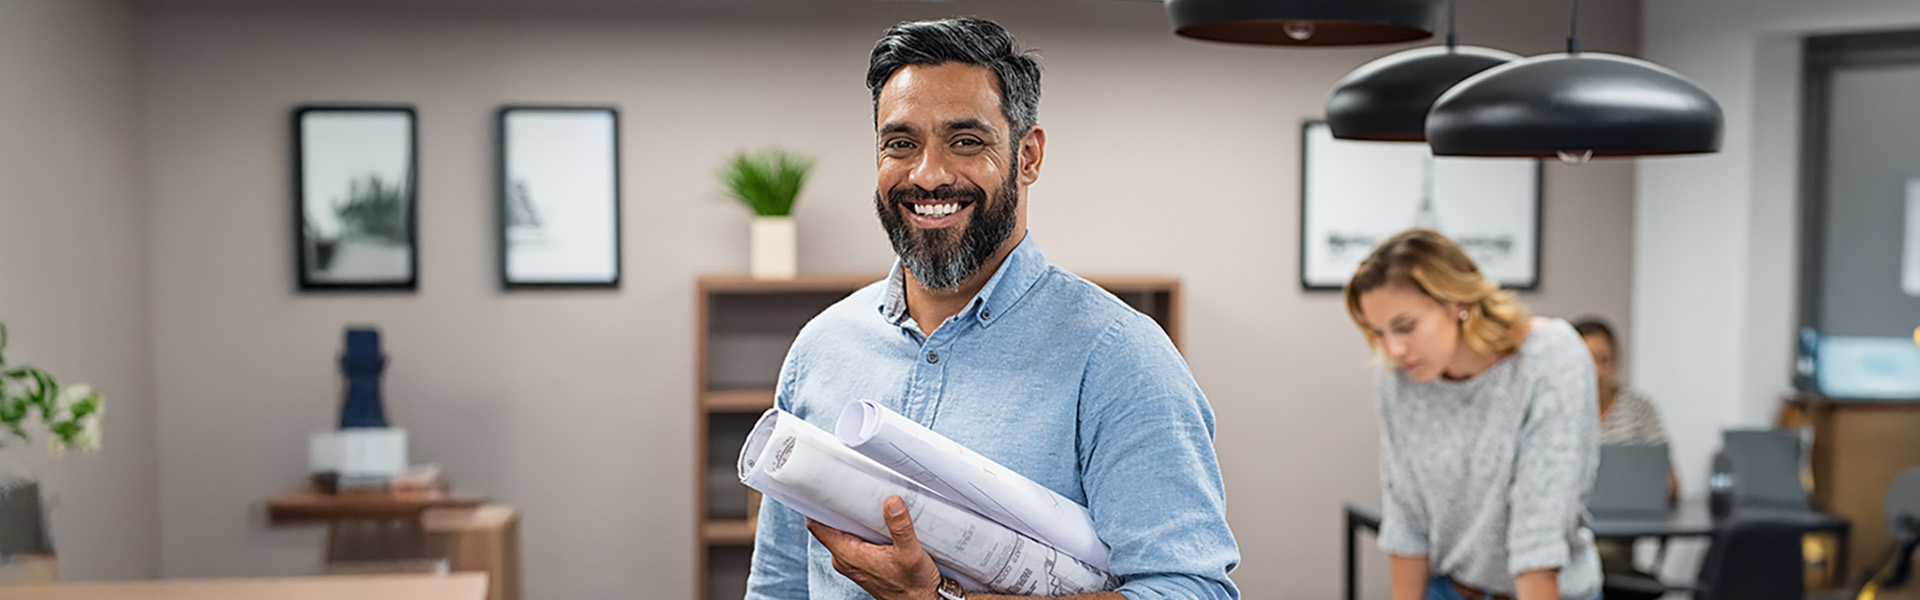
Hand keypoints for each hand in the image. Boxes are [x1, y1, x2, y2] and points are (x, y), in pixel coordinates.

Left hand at [807, 496, 942, 599]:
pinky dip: (861, 527)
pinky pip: (853, 539)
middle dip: (838, 505)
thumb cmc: (913, 586)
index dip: (816, 504)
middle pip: (829, 525)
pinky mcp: (862, 563)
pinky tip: (875, 519)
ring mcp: (853, 562)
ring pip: (842, 532)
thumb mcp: (910, 553)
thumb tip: (892, 502)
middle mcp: (845, 559)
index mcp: (848, 555)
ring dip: (852, 516)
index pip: (817, 525)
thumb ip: (900, 527)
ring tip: (865, 498)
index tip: (822, 485)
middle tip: (850, 485)